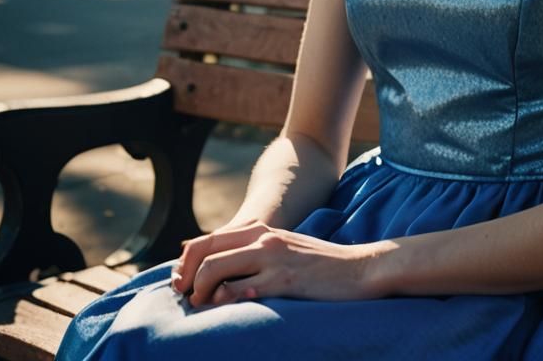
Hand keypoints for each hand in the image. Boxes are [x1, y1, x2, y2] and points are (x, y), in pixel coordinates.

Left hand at [170, 220, 386, 305]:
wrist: (359, 269)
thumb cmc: (321, 267)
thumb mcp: (285, 251)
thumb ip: (257, 255)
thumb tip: (223, 274)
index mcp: (262, 231)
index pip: (207, 240)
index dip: (186, 263)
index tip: (183, 285)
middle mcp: (263, 239)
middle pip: (205, 252)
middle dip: (187, 277)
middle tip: (187, 299)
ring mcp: (272, 258)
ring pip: (216, 270)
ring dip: (201, 293)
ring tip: (205, 309)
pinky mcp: (282, 280)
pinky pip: (238, 291)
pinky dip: (224, 303)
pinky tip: (229, 313)